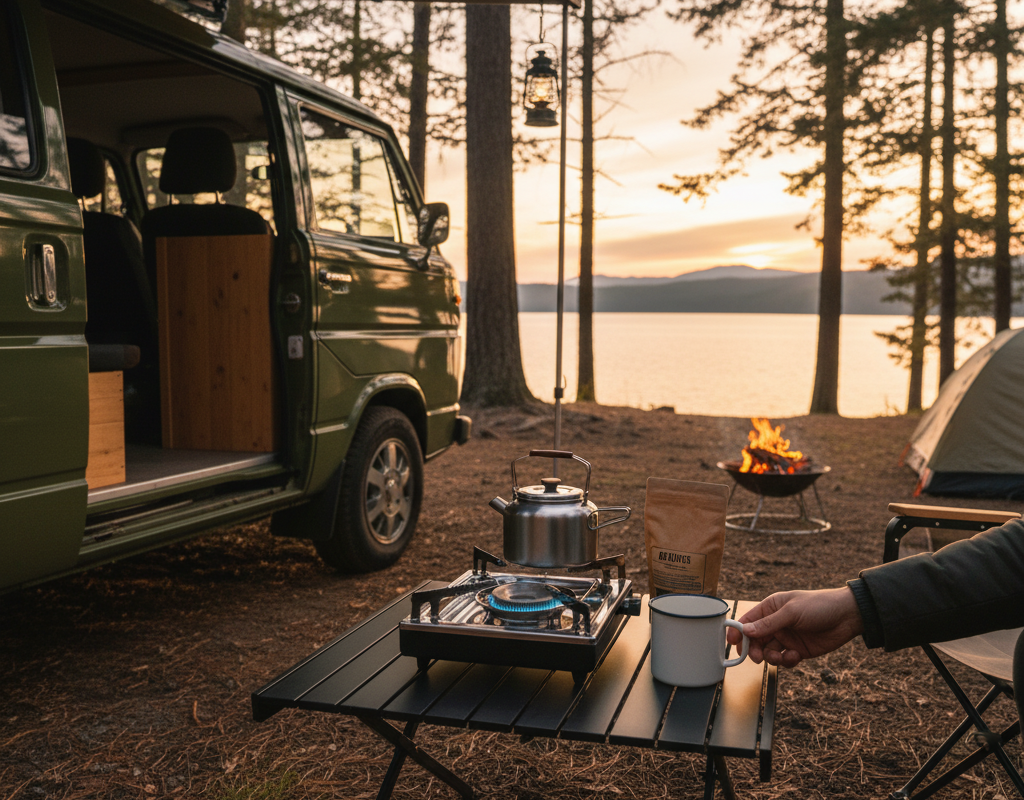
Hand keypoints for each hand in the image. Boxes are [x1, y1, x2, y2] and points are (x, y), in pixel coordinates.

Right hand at [726, 588, 863, 667]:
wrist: (848, 616)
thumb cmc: (820, 605)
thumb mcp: (792, 612)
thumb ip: (768, 623)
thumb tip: (746, 631)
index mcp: (771, 608)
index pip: (747, 620)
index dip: (737, 631)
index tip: (732, 642)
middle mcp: (776, 623)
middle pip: (755, 640)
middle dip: (755, 650)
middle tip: (757, 657)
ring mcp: (787, 637)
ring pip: (768, 652)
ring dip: (772, 658)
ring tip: (782, 657)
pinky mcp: (798, 650)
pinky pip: (784, 660)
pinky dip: (787, 661)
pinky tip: (796, 656)